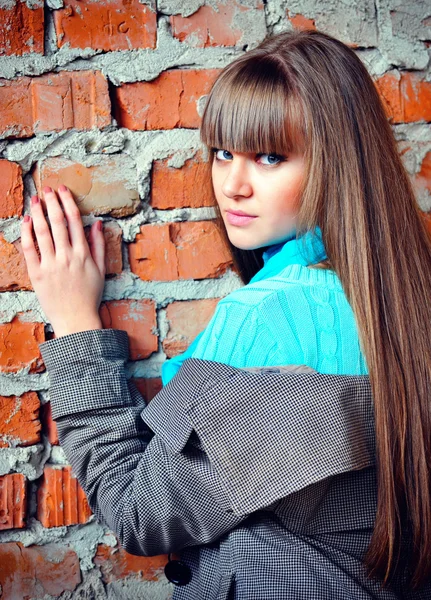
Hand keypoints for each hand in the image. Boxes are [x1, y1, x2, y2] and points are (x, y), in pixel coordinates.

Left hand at [21, 185, 105, 337]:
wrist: (76, 319)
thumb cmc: (89, 296)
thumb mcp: (100, 270)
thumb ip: (99, 245)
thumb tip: (97, 223)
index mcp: (83, 254)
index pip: (74, 220)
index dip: (67, 202)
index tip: (62, 190)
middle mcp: (67, 256)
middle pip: (57, 221)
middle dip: (52, 202)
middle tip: (46, 189)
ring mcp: (51, 265)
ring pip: (42, 232)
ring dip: (38, 212)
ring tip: (35, 200)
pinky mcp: (37, 274)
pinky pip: (29, 249)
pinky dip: (27, 233)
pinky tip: (27, 221)